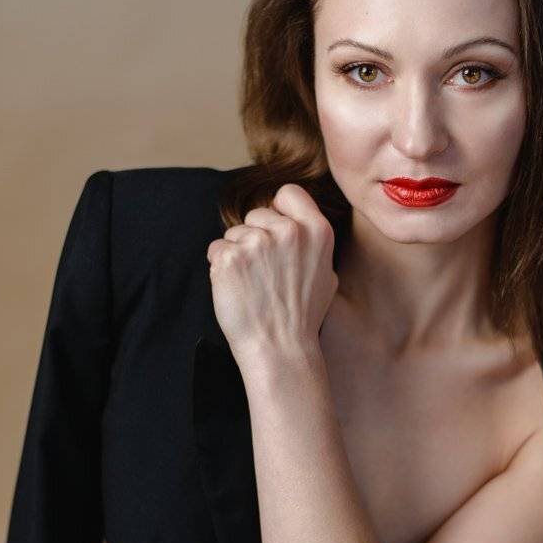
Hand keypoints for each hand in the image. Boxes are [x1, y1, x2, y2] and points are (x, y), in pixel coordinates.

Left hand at [206, 183, 338, 361]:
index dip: (279, 210)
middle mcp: (288, 231)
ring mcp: (257, 243)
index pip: (289, 193)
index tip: (275, 231)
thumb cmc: (302, 317)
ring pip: (234, 233)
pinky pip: (216, 249)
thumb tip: (295, 225)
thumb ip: (311, 243)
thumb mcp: (326, 274)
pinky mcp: (230, 257)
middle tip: (264, 272)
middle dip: (254, 236)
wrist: (280, 349)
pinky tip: (237, 289)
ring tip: (252, 285)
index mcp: (317, 230)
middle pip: (256, 214)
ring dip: (237, 254)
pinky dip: (221, 268)